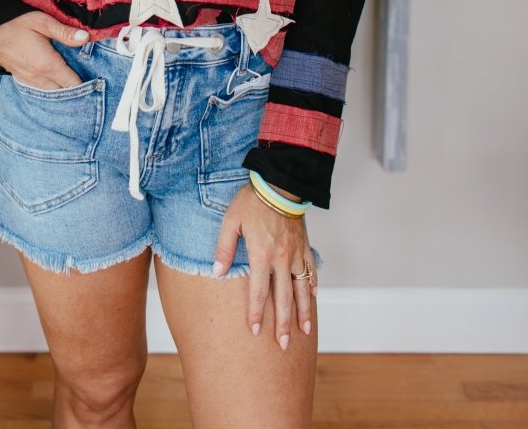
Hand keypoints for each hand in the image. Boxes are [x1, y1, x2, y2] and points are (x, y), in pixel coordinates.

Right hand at [0, 11, 89, 88]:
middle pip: (63, 91)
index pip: (72, 84)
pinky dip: (51, 85)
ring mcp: (28, 79)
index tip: (99, 81)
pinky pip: (41, 88)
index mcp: (47, 65)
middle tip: (91, 80)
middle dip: (77, 88)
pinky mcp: (21, 77)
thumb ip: (64, 32)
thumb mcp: (41, 21)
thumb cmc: (13, 22)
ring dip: (63, 87)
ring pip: (52, 91)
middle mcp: (38, 77)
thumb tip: (86, 38)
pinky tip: (56, 77)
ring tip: (76, 79)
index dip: (87, 84)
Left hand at [213, 182, 316, 348]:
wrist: (280, 183)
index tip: (255, 330)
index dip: (257, 313)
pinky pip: (310, 271)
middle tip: (283, 345)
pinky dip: (312, 286)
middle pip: (283, 298)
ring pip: (301, 289)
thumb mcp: (231, 222)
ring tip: (303, 331)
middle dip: (283, 324)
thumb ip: (224, 249)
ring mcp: (296, 253)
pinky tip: (312, 298)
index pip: (259, 292)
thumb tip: (216, 273)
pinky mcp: (304, 246)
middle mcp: (282, 259)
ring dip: (302, 312)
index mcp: (262, 254)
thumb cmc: (252, 201)